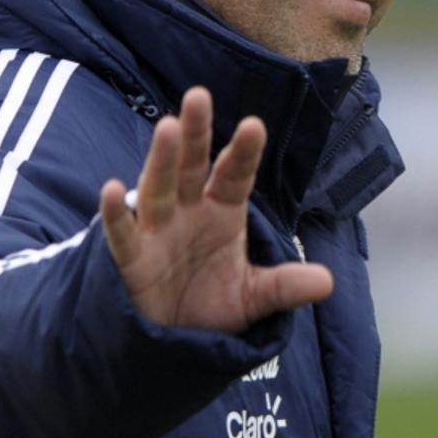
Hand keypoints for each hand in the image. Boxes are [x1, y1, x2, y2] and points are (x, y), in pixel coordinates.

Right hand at [99, 86, 332, 332]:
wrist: (174, 340)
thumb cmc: (212, 304)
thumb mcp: (254, 297)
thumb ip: (283, 286)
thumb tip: (326, 282)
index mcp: (222, 209)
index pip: (235, 174)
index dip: (244, 152)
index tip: (254, 126)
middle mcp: (188, 210)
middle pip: (191, 165)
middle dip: (195, 133)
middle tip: (198, 96)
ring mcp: (157, 229)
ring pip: (157, 187)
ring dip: (161, 158)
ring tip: (167, 127)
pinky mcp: (131, 257)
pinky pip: (122, 232)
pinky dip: (115, 213)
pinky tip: (112, 189)